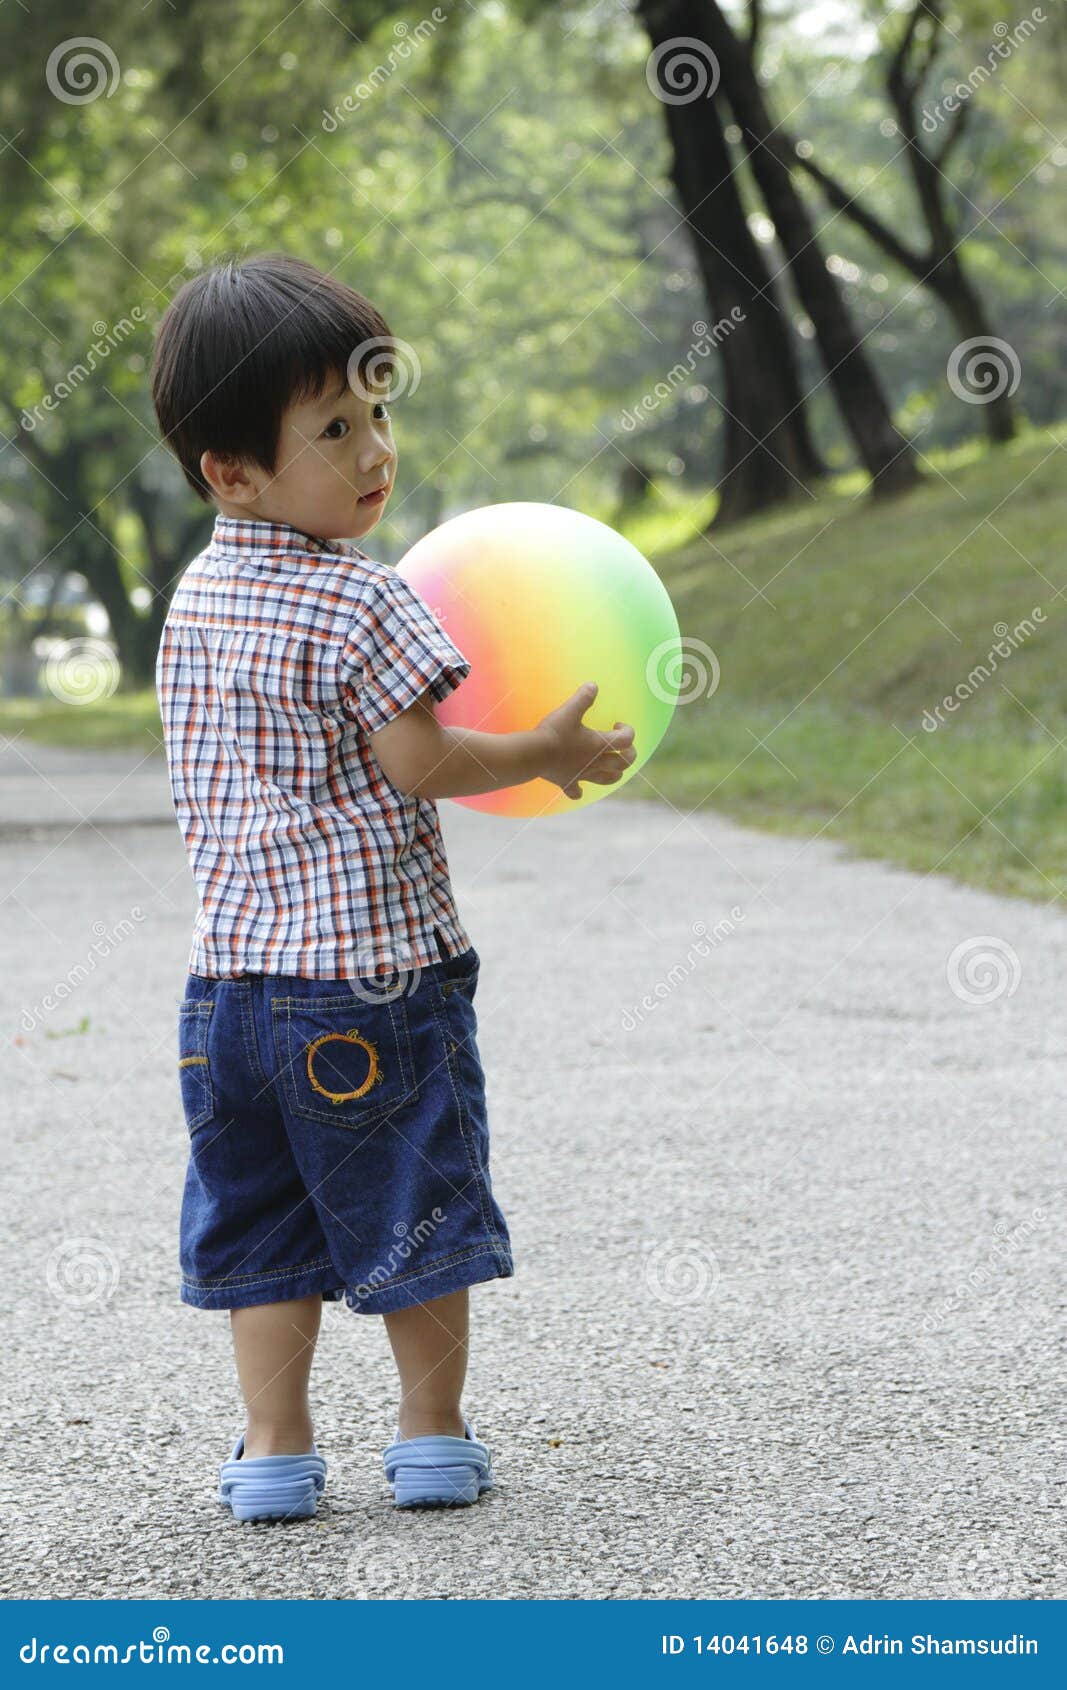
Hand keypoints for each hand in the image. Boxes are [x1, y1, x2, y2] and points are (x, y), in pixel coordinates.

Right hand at [535, 682, 636, 800]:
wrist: (534, 755)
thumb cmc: (554, 732)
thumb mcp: (569, 710)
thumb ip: (583, 697)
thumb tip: (593, 686)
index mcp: (599, 744)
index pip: (626, 740)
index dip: (628, 731)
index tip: (618, 724)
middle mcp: (595, 762)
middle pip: (623, 763)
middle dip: (629, 754)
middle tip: (623, 746)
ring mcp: (582, 774)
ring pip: (607, 779)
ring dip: (614, 773)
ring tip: (612, 766)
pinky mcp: (567, 782)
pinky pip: (576, 792)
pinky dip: (579, 791)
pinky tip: (578, 788)